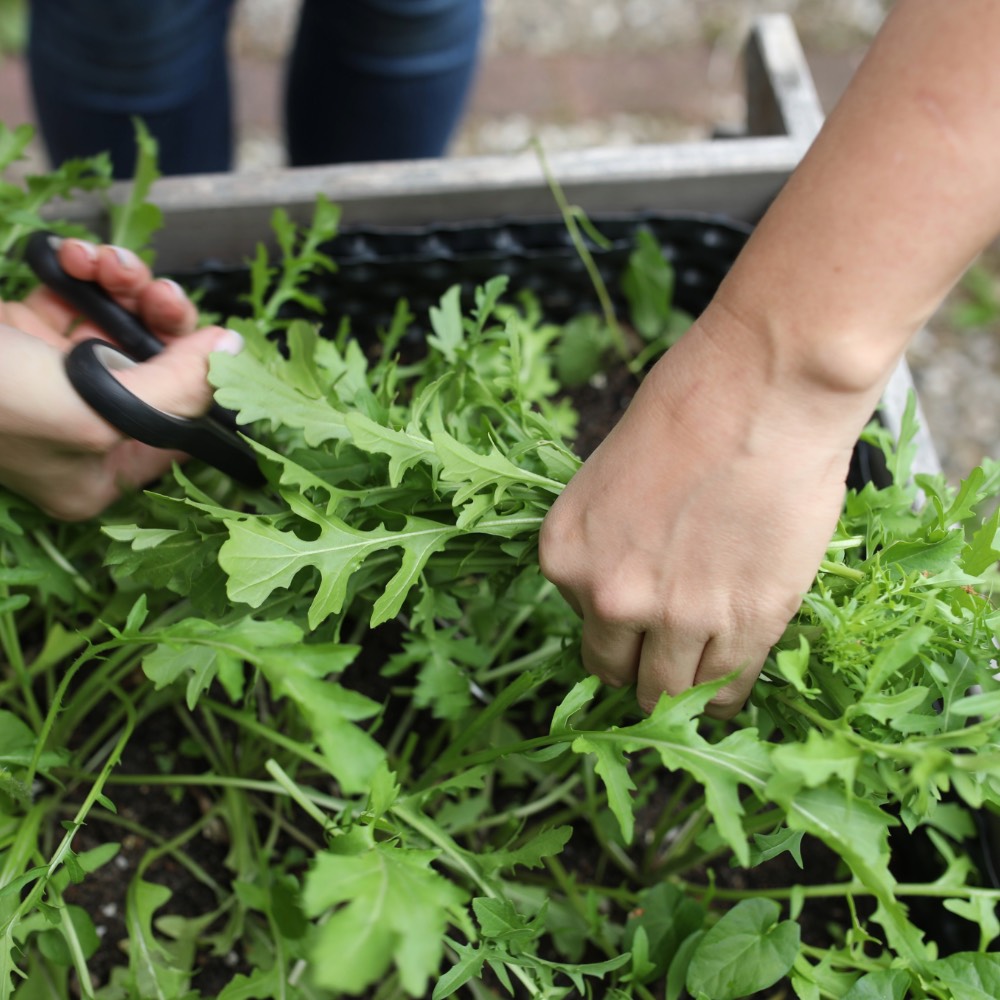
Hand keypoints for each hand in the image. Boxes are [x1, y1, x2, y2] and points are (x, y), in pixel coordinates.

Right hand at [0, 237, 242, 519]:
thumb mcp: (91, 408)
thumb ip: (175, 388)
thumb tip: (233, 352)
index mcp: (101, 473)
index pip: (182, 429)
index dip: (204, 382)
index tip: (215, 341)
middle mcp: (86, 430)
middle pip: (160, 369)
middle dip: (164, 320)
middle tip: (157, 290)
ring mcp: (56, 380)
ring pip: (124, 325)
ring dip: (126, 284)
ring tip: (109, 263)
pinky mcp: (29, 335)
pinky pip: (80, 299)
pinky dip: (86, 272)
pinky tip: (72, 255)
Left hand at [538, 310, 866, 717]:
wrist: (764, 391)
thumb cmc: (690, 409)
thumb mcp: (610, 476)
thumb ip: (610, 541)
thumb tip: (631, 580)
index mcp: (564, 554)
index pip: (580, 623)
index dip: (615, 619)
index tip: (644, 609)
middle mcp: (608, 595)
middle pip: (616, 672)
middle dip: (640, 666)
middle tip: (668, 653)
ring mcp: (675, 618)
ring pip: (669, 695)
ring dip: (683, 689)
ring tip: (703, 670)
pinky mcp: (744, 625)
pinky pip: (725, 690)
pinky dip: (725, 692)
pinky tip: (730, 677)